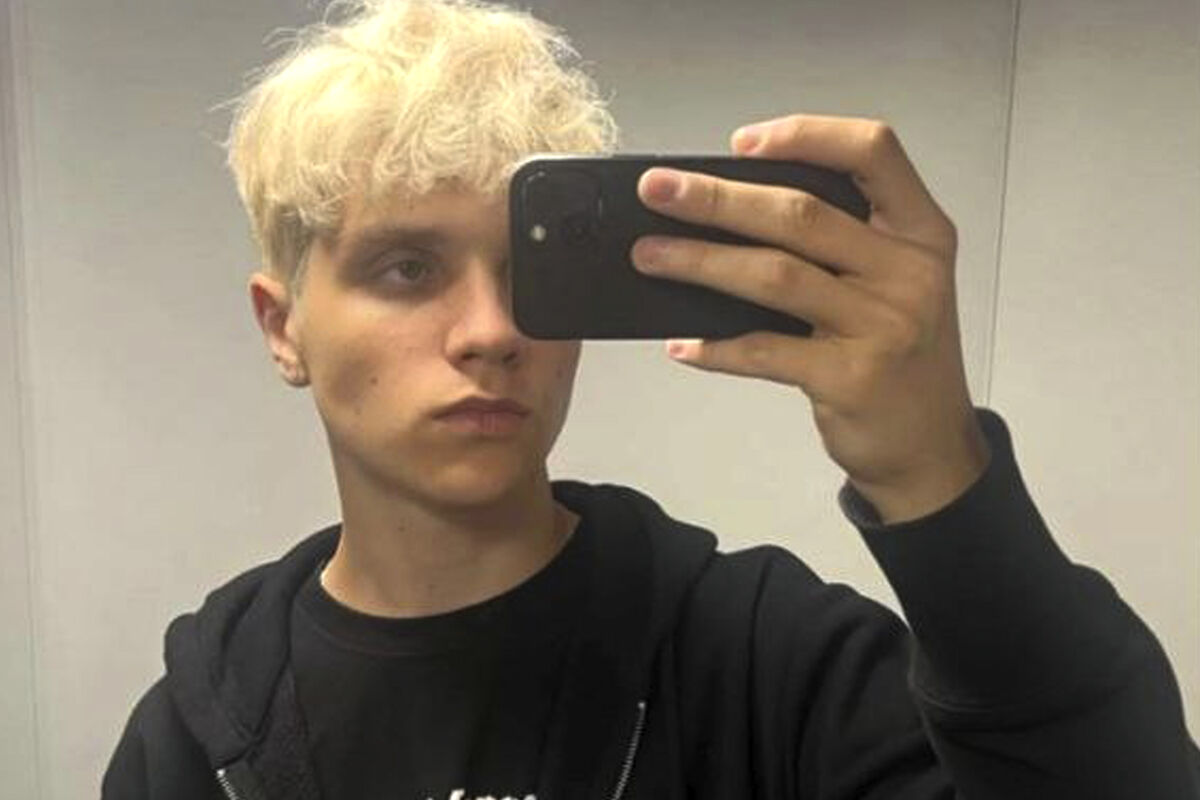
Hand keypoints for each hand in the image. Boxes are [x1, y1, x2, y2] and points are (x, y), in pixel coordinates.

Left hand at [631, 114, 990, 523]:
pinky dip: (716, 347)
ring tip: (649, 256)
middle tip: (656, 191)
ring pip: (775, 276)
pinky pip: (764, 352)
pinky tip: (680, 344)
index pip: (873, 150)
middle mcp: (908, 270)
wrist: (932, 446)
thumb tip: (729, 210)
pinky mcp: (850, 379)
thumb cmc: (899, 352)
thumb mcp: (894, 281)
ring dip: (700, 262)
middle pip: (801, 213)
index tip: (740, 143)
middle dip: (717, 198)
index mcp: (920, 231)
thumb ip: (841, 242)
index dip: (804, 135)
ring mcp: (883, 325)